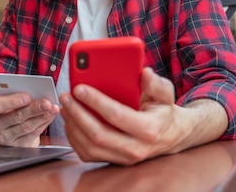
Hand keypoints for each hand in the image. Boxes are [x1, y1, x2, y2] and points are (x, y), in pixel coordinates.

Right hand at [0, 93, 59, 146]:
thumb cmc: (5, 108)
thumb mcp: (5, 99)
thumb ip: (16, 96)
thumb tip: (36, 94)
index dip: (13, 101)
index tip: (28, 97)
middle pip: (16, 117)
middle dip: (34, 109)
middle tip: (47, 103)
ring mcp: (5, 138)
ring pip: (26, 127)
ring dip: (42, 117)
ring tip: (53, 109)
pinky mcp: (16, 146)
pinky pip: (32, 135)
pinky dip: (43, 124)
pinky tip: (50, 116)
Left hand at [59, 67, 226, 164]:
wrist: (169, 136)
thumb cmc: (162, 111)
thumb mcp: (165, 94)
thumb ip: (155, 84)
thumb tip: (145, 73)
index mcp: (148, 129)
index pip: (117, 115)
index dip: (96, 101)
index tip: (79, 88)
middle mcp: (135, 148)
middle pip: (98, 134)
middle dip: (78, 113)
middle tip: (66, 97)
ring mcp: (123, 158)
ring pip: (90, 147)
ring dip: (73, 126)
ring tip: (65, 106)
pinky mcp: (113, 161)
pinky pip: (87, 154)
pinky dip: (74, 138)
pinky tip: (69, 121)